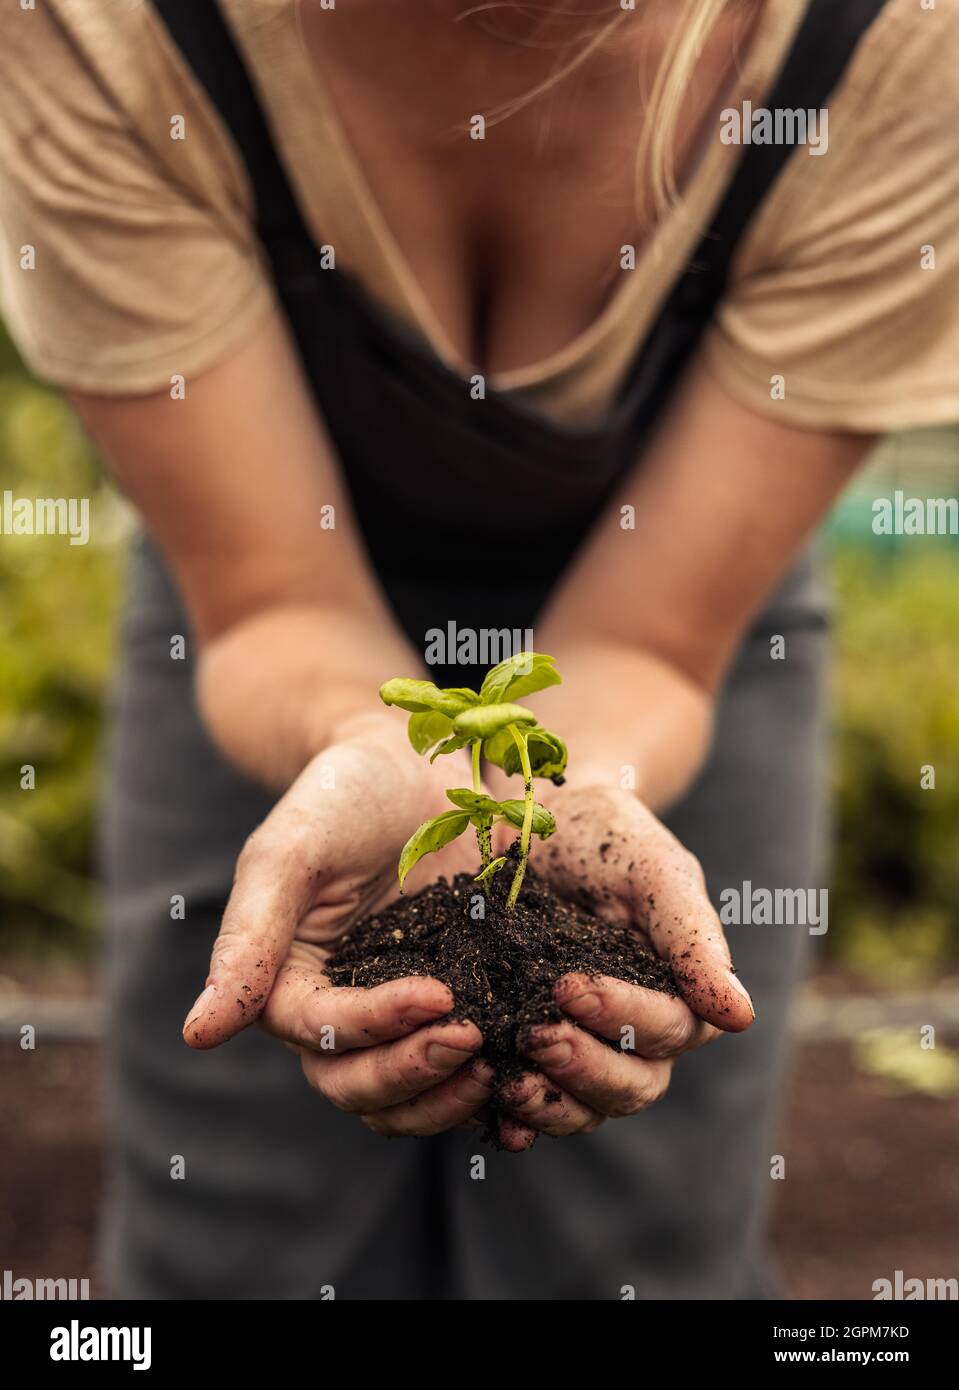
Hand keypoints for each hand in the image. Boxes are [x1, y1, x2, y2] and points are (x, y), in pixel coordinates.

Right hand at [181, 718, 494, 1135]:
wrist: (415, 761)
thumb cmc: (341, 794)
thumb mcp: (290, 851)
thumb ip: (248, 938)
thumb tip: (198, 1034)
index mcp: (289, 982)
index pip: (321, 1033)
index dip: (375, 1028)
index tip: (437, 997)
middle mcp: (341, 1011)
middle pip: (359, 1086)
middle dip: (415, 1072)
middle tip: (475, 1039)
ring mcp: (402, 1013)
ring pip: (410, 1096)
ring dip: (451, 1095)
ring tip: (505, 1065)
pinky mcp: (462, 1002)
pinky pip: (467, 1067)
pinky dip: (492, 1082)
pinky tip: (535, 1070)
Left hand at [492, 783, 753, 1142]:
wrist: (522, 819)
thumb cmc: (598, 836)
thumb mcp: (648, 865)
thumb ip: (690, 933)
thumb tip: (741, 1017)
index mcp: (675, 990)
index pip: (667, 1030)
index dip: (623, 1017)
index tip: (569, 986)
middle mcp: (634, 1033)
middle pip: (632, 1084)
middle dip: (585, 1066)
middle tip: (535, 1034)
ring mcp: (581, 1048)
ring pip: (586, 1108)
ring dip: (550, 1103)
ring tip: (505, 1077)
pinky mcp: (525, 1055)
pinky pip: (529, 1109)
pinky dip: (512, 1118)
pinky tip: (490, 1111)